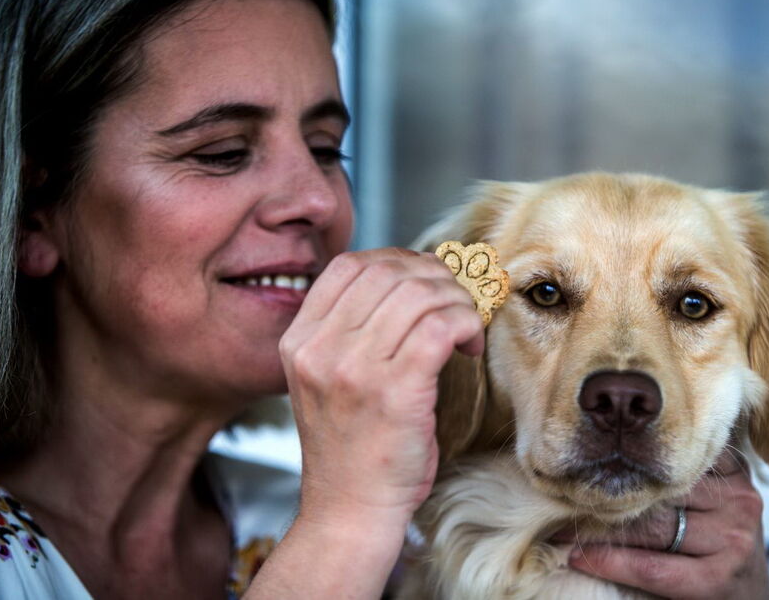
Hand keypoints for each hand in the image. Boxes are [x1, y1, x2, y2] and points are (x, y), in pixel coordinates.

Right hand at [279, 248, 483, 529]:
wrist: (349, 509)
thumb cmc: (351, 446)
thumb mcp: (327, 377)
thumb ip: (351, 330)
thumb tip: (411, 280)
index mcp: (299, 340)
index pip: (349, 265)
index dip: (397, 260)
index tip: (426, 279)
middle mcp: (320, 349)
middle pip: (389, 272)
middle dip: (436, 278)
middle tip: (456, 302)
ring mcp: (354, 369)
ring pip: (420, 295)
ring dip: (457, 302)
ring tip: (466, 327)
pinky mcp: (394, 392)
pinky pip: (441, 327)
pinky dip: (466, 325)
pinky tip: (469, 347)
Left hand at [567, 453, 768, 598]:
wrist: (751, 599)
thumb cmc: (715, 543)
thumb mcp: (707, 497)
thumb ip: (676, 473)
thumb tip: (604, 447)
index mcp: (732, 470)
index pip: (670, 453)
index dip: (623, 458)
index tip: (583, 457)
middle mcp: (739, 499)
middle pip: (658, 490)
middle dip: (608, 493)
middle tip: (562, 491)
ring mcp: (733, 539)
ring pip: (650, 527)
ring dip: (600, 528)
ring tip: (560, 526)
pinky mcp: (719, 579)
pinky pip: (653, 567)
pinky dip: (611, 562)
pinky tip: (581, 558)